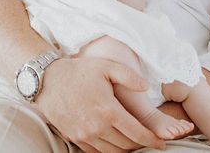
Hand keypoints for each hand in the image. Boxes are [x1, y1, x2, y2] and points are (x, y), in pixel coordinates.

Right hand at [36, 57, 165, 152]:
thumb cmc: (79, 71)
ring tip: (133, 142)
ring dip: (125, 149)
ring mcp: (84, 135)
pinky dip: (109, 151)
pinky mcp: (75, 138)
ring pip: (112, 152)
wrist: (48, 80)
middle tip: (149, 141)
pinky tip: (115, 142)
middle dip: (140, 145)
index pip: (136, 133)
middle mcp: (97, 126)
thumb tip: (146, 86)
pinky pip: (96, 152)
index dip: (151, 140)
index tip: (160, 143)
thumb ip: (129, 76)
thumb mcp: (106, 66)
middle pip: (126, 145)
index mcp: (108, 109)